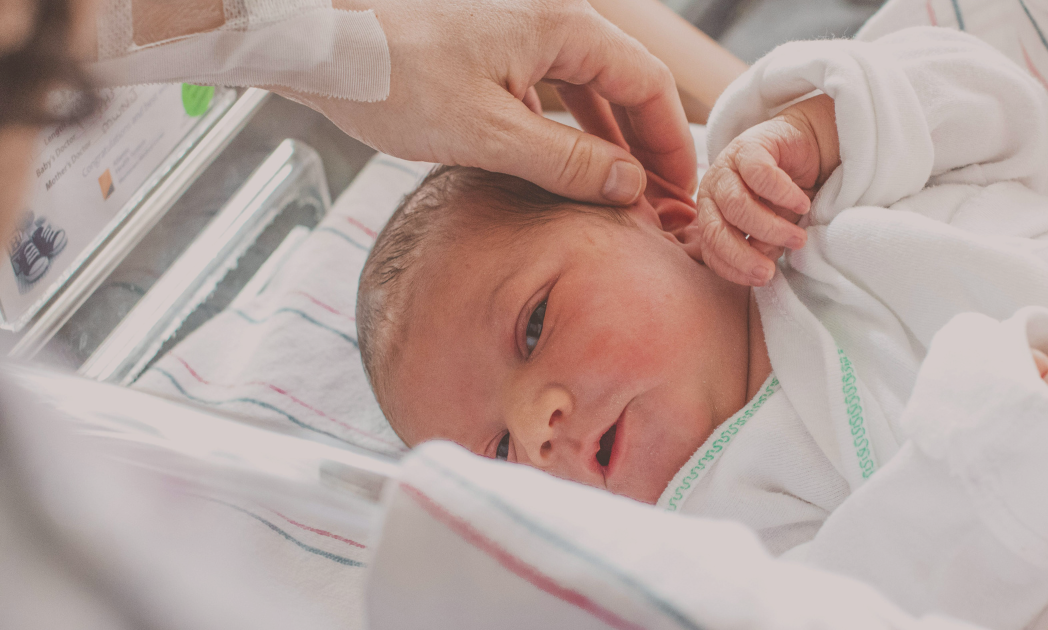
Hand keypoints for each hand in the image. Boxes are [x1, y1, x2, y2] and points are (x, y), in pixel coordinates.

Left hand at [278, 0, 695, 205]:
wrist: (318, 44)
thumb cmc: (393, 77)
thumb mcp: (487, 133)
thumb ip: (566, 162)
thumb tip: (630, 186)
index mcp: (563, 28)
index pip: (647, 85)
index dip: (670, 143)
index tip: (681, 192)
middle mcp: (551, 22)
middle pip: (625, 86)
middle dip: (645, 146)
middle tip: (660, 204)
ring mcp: (521, 35)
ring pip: (588, 91)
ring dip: (609, 143)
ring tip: (622, 197)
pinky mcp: (493, 53)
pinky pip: (552, 93)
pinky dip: (570, 133)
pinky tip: (570, 172)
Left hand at [696, 94, 837, 285]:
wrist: (803, 147)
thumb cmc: (784, 194)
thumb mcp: (773, 226)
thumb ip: (763, 246)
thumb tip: (763, 268)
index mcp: (712, 215)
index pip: (710, 249)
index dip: (733, 268)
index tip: (761, 279)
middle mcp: (712, 191)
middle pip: (716, 230)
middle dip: (743, 255)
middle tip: (771, 269)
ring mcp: (726, 167)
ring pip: (737, 206)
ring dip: (770, 228)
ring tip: (798, 238)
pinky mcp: (748, 146)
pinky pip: (760, 175)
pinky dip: (783, 195)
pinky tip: (802, 204)